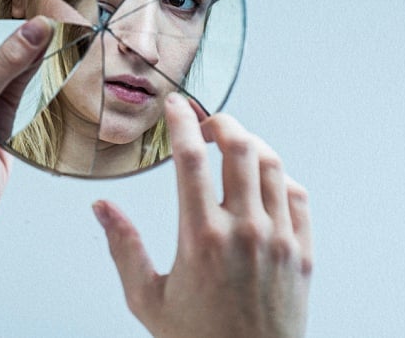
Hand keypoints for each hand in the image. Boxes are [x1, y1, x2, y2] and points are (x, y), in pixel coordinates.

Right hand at [93, 93, 311, 337]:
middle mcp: (244, 231)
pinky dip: (280, 177)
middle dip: (221, 122)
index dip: (180, 121)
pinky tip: (263, 181)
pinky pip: (298, 196)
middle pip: (240, 147)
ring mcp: (280, 239)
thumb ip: (123, 248)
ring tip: (233, 145)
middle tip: (206, 123)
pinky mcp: (303, 253)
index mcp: (200, 238)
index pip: (190, 158)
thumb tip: (101, 208)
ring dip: (251, 144)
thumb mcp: (147, 298)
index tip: (174, 105)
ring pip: (273, 165)